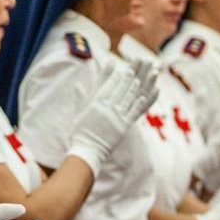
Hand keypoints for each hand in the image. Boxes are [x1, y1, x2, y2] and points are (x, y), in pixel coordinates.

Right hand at [68, 57, 158, 173]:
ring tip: (138, 81)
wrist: (88, 149)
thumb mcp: (78, 114)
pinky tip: (142, 97)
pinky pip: (132, 112)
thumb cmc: (80, 133)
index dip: (114, 78)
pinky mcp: (123, 126)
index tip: (119, 71)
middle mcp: (107, 108)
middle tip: (132, 71)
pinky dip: (138, 103)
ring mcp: (116, 116)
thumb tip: (77, 85)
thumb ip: (80, 98)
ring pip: (127, 99)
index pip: (107, 87)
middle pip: (119, 90)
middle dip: (126, 80)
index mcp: (95, 104)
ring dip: (134, 89)